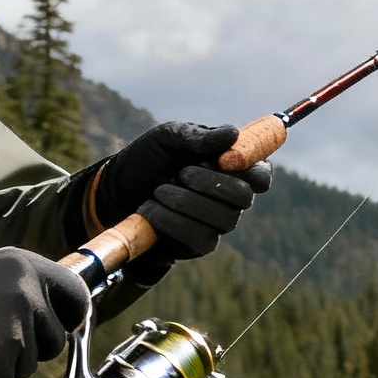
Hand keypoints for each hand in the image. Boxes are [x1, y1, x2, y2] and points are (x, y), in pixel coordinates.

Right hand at [0, 248, 87, 377]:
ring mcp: (15, 326)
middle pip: (55, 339)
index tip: (62, 325)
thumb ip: (23, 288)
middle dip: (32, 348)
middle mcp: (27, 292)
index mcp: (26, 266)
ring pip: (29, 365)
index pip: (75, 294)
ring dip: (5, 365)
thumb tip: (58, 311)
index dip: (70, 315)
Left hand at [94, 120, 273, 263]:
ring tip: (159, 190)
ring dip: (187, 202)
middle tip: (182, 173)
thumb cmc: (149, 159)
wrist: (117, 191)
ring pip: (223, 220)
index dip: (250, 168)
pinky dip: (174, 222)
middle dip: (212, 184)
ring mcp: (217, 223)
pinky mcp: (198, 244)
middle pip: (245, 198)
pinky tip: (152, 210)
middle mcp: (231, 198)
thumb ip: (199, 136)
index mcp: (232, 168)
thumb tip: (233, 134)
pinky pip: (201, 238)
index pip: (261, 174)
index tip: (224, 159)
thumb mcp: (168, 137)